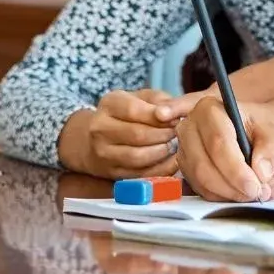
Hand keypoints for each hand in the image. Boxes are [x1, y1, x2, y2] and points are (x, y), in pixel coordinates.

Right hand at [57, 88, 186, 178]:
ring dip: (162, 152)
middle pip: (138, 135)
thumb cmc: (127, 114)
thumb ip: (160, 101)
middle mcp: (100, 129)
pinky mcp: (111, 173)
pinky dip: (160, 169)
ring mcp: (104, 153)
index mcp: (109, 104)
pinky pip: (140, 174)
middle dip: (164, 135)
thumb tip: (173, 113)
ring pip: (138, 157)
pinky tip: (171, 161)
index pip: (134, 110)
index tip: (175, 118)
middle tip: (178, 132)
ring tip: (173, 145)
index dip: (158, 116)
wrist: (95, 139)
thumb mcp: (141, 98)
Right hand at [176, 94, 273, 202]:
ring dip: (231, 194)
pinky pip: (202, 191)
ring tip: (259, 193)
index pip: (218, 143)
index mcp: (210, 110)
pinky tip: (245, 192)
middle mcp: (190, 129)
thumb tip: (261, 172)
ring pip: (201, 182)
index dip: (236, 170)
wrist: (259, 134)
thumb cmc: (263, 129)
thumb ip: (272, 151)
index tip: (255, 187)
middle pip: (204, 166)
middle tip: (258, 195)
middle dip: (232, 187)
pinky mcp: (187, 171)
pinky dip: (226, 197)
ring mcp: (185, 151)